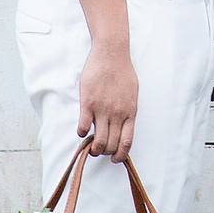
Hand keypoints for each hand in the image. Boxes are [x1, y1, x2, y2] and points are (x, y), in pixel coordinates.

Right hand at [78, 37, 138, 160]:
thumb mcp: (132, 94)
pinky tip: (82, 129)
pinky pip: (83, 127)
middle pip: (111, 145)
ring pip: (98, 141)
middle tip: (100, 150)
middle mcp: (117, 114)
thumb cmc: (123, 72)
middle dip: (105, 152)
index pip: (126, 143)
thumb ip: (127, 111)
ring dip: (93, 148)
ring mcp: (102, 110)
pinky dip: (81, 133)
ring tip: (90, 145)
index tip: (115, 159)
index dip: (120, 155)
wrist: (111, 53)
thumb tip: (124, 125)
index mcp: (130, 113)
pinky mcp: (88, 103)